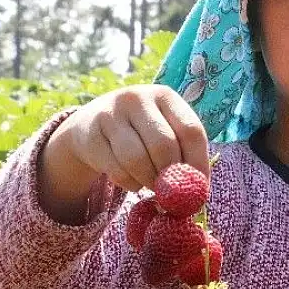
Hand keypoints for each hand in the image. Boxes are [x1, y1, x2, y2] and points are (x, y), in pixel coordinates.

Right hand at [55, 84, 208, 192]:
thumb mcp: (164, 131)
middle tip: (171, 192)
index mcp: (165, 96)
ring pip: (137, 159)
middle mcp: (137, 98)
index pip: (191, 130)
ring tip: (152, 185)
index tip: (199, 188)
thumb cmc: (140, 133)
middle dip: (171, 176)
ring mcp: (110, 114)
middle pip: (164, 145)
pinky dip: (130, 184)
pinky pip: (116, 170)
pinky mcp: (90, 135)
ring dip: (149, 182)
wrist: (91, 126)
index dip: (198, 163)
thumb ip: (183, 155)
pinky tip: (132, 181)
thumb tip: (199, 193)